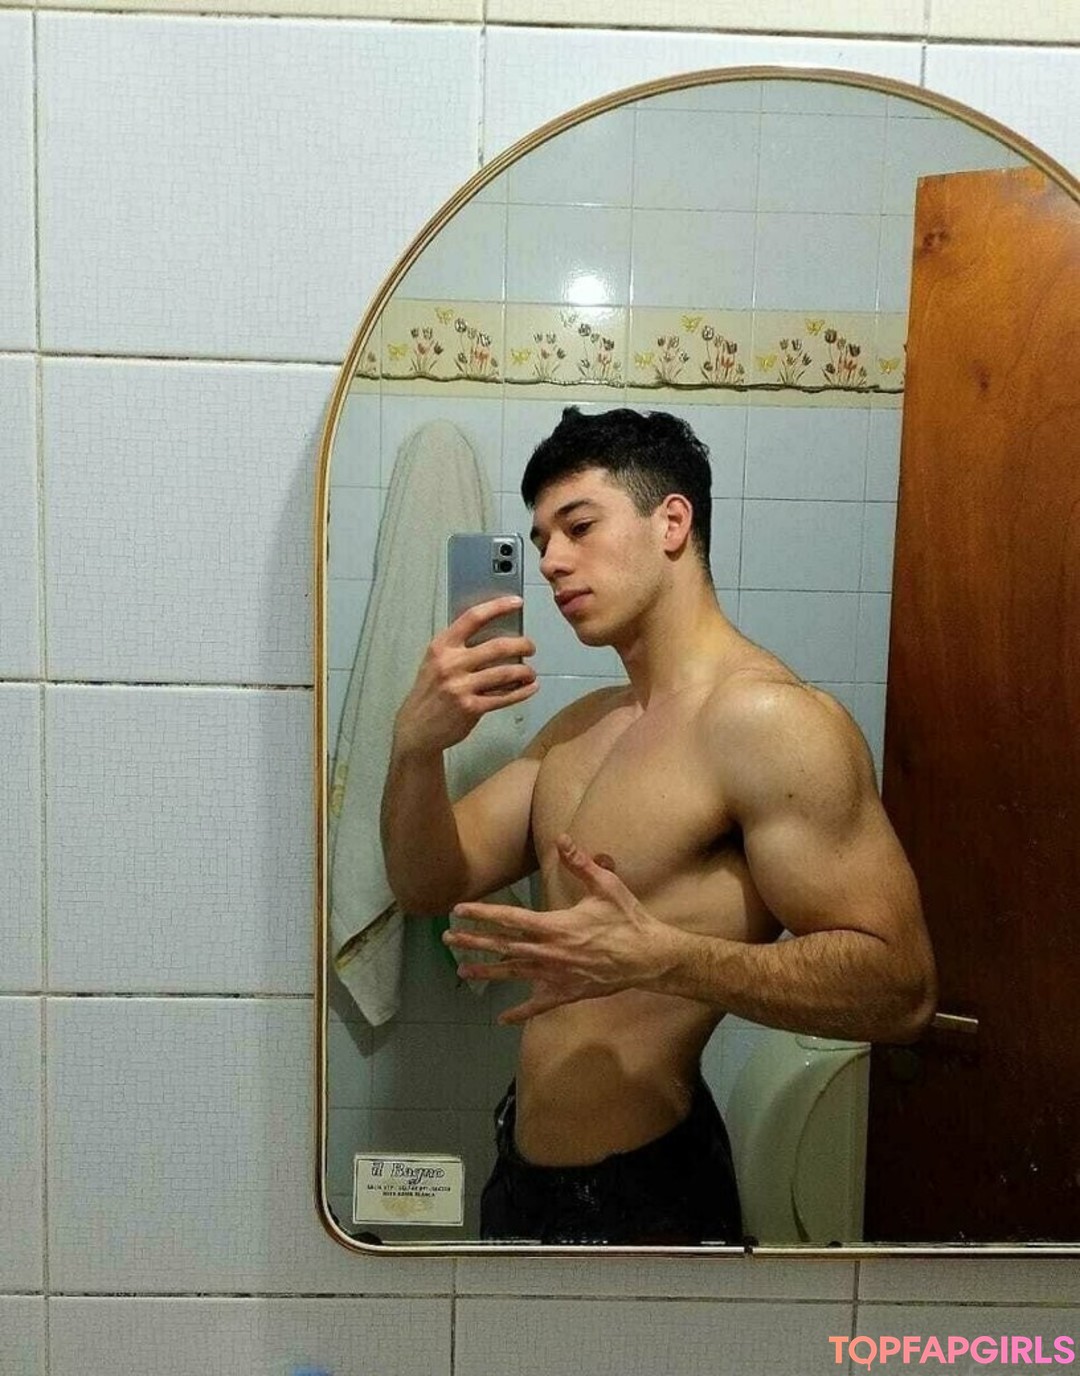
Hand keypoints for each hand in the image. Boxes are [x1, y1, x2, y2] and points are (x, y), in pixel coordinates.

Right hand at [393, 596, 537, 754]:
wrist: (416, 728)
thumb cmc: (430, 692)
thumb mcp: (435, 662)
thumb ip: (458, 648)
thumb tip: (495, 634)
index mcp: (441, 646)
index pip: (473, 617)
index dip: (498, 607)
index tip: (517, 602)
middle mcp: (451, 663)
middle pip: (497, 646)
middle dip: (522, 644)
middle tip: (530, 647)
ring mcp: (461, 687)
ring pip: (506, 673)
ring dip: (525, 671)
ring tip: (530, 672)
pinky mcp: (471, 708)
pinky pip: (505, 697)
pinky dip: (522, 692)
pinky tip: (530, 688)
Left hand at [443, 833, 679, 1023]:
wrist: (649, 958)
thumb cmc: (628, 919)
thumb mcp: (607, 885)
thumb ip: (581, 863)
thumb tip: (562, 838)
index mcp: (556, 926)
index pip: (510, 918)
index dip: (482, 913)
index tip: (458, 910)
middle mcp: (550, 953)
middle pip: (504, 947)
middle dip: (473, 941)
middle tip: (447, 938)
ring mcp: (557, 976)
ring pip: (514, 974)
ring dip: (486, 972)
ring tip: (460, 970)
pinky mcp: (567, 993)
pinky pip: (539, 1005)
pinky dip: (519, 1013)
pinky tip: (501, 1019)